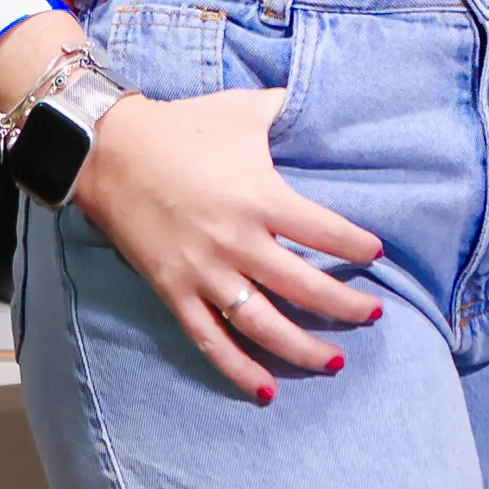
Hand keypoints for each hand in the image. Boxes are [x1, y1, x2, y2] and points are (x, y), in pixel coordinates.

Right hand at [73, 87, 383, 401]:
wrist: (111, 151)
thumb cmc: (184, 126)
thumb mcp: (243, 108)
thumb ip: (285, 108)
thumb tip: (316, 98)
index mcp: (261, 197)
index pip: (325, 231)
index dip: (356, 246)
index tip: (377, 254)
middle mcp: (238, 242)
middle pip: (304, 287)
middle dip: (345, 306)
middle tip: (374, 314)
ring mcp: (204, 273)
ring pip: (263, 325)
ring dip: (303, 349)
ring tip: (335, 361)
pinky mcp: (174, 292)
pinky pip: (211, 341)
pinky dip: (238, 369)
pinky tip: (267, 390)